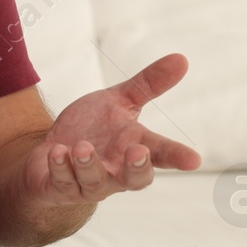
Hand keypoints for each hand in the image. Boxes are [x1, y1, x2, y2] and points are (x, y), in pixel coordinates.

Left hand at [24, 52, 200, 203]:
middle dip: (137, 168)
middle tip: (137, 151)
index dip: (177, 157)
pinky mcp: (61, 187)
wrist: (52, 151)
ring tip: (82, 146)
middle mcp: (116, 171)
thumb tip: (182, 59)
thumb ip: (148, 84)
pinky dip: (59, 167)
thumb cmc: (93, 128)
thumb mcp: (119, 101)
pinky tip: (56, 151)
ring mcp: (89, 183)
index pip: (161, 154)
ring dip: (88, 164)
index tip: (194, 160)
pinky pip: (62, 182)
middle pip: (135, 179)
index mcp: (135, 148)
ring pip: (94, 182)